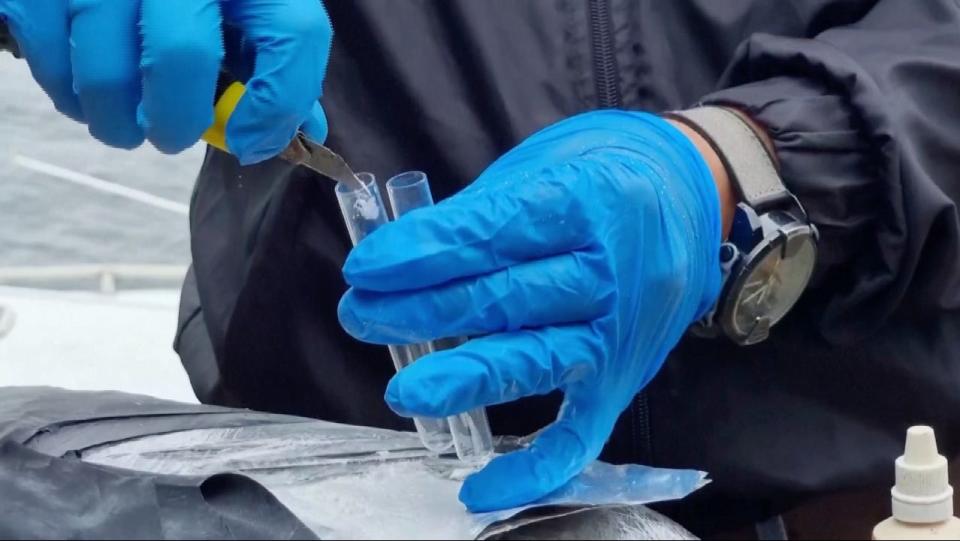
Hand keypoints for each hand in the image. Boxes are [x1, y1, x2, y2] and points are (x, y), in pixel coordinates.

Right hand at [0, 0, 330, 163]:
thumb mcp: (247, 1)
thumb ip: (275, 62)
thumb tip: (304, 133)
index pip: (293, 32)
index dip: (277, 103)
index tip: (253, 140)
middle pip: (181, 53)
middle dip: (176, 121)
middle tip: (173, 137)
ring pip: (104, 68)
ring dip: (116, 121)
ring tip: (125, 123)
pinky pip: (49, 57)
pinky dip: (69, 94)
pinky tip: (86, 90)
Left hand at [338, 110, 723, 511]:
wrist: (694, 198)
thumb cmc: (606, 176)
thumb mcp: (546, 167)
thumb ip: (480, 215)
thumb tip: (400, 256)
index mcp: (589, 200)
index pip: (496, 233)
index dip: (426, 252)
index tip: (368, 266)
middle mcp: (611, 271)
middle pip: (510, 299)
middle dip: (426, 310)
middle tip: (362, 312)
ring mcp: (620, 332)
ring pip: (539, 361)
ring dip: (467, 378)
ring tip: (405, 389)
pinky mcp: (624, 379)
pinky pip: (583, 432)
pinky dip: (536, 466)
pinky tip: (482, 487)